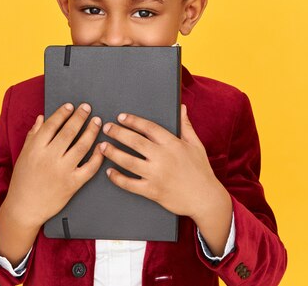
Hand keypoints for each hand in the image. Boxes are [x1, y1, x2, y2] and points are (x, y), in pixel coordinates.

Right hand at [2, 102, 104, 226]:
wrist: (25, 208)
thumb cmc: (23, 180)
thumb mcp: (23, 155)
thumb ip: (33, 135)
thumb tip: (42, 117)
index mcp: (35, 148)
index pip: (52, 125)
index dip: (62, 113)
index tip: (71, 106)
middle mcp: (49, 158)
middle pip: (69, 132)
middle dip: (80, 117)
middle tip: (87, 108)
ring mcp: (62, 171)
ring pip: (82, 146)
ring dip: (91, 131)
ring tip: (97, 122)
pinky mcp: (73, 184)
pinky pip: (89, 167)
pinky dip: (98, 156)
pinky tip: (102, 146)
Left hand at [100, 104, 228, 221]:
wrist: (205, 199)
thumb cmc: (201, 170)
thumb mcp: (196, 145)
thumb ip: (186, 126)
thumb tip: (182, 108)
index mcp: (173, 144)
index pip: (148, 128)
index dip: (133, 121)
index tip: (121, 117)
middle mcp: (163, 158)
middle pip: (134, 141)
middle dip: (117, 133)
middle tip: (106, 128)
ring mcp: (156, 175)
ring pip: (128, 161)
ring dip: (112, 153)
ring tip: (102, 146)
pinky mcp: (152, 191)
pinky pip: (130, 184)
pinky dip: (117, 178)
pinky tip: (109, 172)